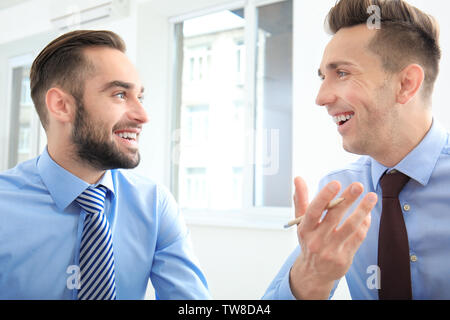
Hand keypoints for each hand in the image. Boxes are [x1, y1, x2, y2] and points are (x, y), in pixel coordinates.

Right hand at [289, 176, 376, 298]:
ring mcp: (331, 250)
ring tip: (371, 197)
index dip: (324, 197)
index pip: (314, 211)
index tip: (335, 184)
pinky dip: (364, 224)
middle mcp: (317, 240)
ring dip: (362, 210)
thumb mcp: (301, 222)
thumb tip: (298, 178)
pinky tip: (367, 214)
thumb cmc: (309, 241)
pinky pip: (358, 237)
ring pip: (350, 227)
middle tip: (358, 185)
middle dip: (347, 199)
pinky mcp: (344, 257)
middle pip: (334, 216)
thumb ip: (301, 199)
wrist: (313, 273)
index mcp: (305, 229)